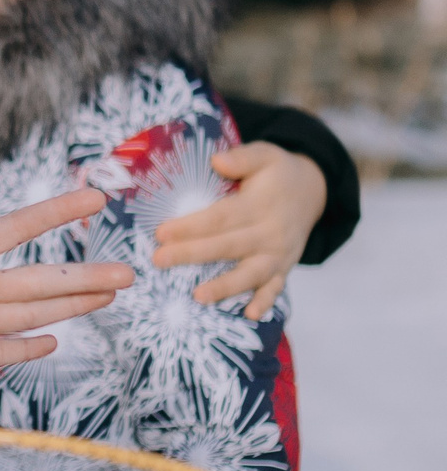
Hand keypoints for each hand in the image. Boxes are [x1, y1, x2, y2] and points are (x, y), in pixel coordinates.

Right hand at [0, 165, 132, 386]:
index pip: (15, 227)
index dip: (57, 210)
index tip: (95, 197)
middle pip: (41, 282)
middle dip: (89, 276)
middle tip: (130, 272)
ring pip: (33, 316)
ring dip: (74, 307)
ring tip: (109, 297)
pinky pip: (5, 351)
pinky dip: (32, 345)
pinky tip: (53, 341)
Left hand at [152, 141, 325, 318]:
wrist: (312, 192)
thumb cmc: (276, 173)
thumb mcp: (265, 155)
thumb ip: (242, 157)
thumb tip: (217, 161)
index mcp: (260, 205)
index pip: (221, 217)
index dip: (191, 226)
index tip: (161, 232)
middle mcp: (271, 233)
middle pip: (228, 246)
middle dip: (192, 254)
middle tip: (159, 261)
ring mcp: (279, 254)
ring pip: (251, 274)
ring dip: (225, 287)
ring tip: (198, 297)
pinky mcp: (284, 268)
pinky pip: (276, 288)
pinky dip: (265, 302)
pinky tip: (249, 315)